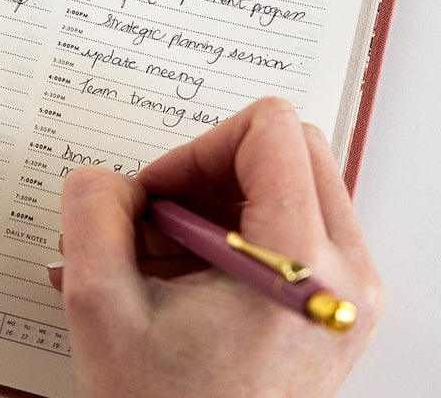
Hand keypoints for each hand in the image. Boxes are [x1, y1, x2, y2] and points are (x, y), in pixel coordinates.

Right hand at [49, 98, 382, 397]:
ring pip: (289, 183)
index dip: (198, 147)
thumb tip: (107, 178)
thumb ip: (92, 214)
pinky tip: (180, 274)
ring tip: (157, 257)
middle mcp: (345, 274)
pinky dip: (233, 231)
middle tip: (159, 217)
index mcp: (298, 265)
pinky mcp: (337, 304)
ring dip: (214, 203)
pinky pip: (294, 224)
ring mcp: (349, 291)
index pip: (270, 130)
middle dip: (208, 172)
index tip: (159, 193)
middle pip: (287, 149)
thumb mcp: (102, 309)